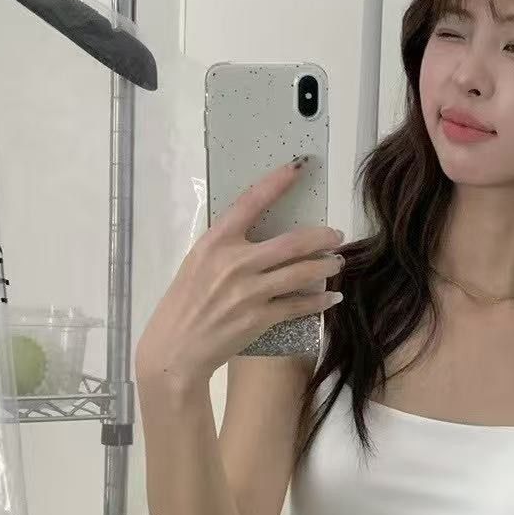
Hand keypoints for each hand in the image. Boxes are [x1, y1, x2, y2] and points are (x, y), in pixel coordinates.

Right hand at [134, 159, 344, 388]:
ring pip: (301, 273)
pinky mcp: (259, 318)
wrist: (176, 348)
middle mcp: (234, 262)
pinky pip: (298, 305)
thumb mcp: (198, 262)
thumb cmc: (185, 302)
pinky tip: (332, 297)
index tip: (299, 166)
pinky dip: (319, 301)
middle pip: (292, 242)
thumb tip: (262, 234)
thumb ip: (228, 246)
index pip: (251, 201)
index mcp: (215, 241)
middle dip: (322, 237)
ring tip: (337, 262)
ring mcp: (248, 291)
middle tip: (337, 235)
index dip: (278, 181)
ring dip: (326, 266)